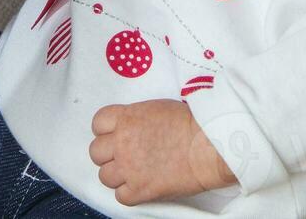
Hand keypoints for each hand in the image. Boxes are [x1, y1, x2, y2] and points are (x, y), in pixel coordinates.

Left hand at [88, 100, 237, 205]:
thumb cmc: (192, 124)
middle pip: (96, 152)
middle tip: (125, 156)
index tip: (115, 135)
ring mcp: (129, 167)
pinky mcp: (140, 189)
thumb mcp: (157, 109)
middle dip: (109, 154)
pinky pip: (120, 196)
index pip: (98, 124)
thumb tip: (134, 128)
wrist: (209, 146)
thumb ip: (137, 119)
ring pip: (104, 176)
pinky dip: (129, 193)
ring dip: (117, 175)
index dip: (106, 131)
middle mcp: (122, 142)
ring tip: (134, 173)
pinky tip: (142, 186)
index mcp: (126, 118)